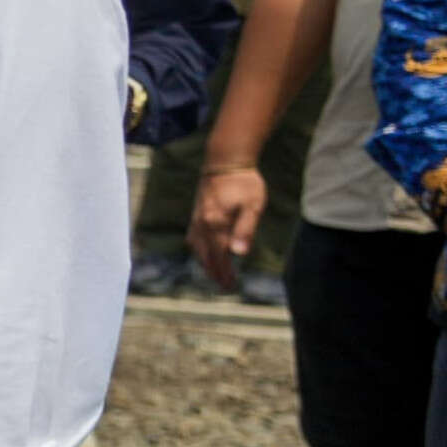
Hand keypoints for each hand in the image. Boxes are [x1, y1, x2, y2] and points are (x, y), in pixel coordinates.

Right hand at [188, 165, 265, 291]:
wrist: (224, 161)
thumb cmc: (244, 183)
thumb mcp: (253, 206)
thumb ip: (245, 230)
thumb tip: (238, 254)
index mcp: (215, 226)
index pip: (218, 257)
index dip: (224, 273)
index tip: (230, 286)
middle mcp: (201, 225)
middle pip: (205, 256)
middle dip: (214, 272)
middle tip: (224, 285)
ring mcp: (196, 220)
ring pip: (197, 249)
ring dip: (205, 262)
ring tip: (215, 272)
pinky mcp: (196, 214)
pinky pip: (194, 239)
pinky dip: (200, 250)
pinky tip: (205, 251)